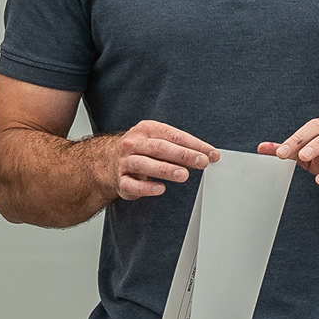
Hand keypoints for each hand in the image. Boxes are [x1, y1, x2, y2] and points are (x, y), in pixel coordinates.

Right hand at [101, 120, 218, 200]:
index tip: (212, 154)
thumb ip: (180, 146)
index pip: (174, 136)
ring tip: (184, 175)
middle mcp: (134, 144)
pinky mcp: (121, 181)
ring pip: (145, 164)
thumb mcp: (157, 140)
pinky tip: (161, 189)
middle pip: (159, 148)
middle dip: (183, 155)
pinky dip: (146, 187)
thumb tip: (207, 155)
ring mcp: (125, 162)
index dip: (194, 145)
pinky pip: (132, 184)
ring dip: (166, 169)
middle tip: (202, 162)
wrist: (107, 162)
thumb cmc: (142, 151)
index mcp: (147, 130)